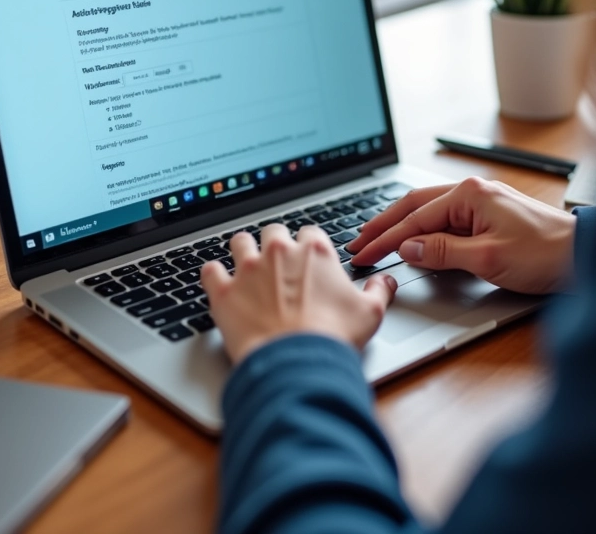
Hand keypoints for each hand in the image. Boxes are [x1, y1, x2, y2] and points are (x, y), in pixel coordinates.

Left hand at [201, 224, 397, 364]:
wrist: (296, 363)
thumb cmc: (333, 338)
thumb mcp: (370, 313)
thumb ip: (379, 291)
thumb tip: (386, 281)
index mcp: (314, 251)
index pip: (309, 233)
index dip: (309, 247)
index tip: (309, 261)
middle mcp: (279, 252)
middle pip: (273, 231)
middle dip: (275, 244)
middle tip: (278, 264)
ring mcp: (248, 270)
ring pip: (239, 242)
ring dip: (243, 251)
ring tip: (246, 265)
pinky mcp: (223, 292)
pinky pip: (209, 270)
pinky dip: (213, 275)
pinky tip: (217, 281)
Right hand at [348, 177, 575, 294]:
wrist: (584, 254)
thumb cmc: (545, 253)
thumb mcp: (487, 258)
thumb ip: (442, 252)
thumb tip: (407, 249)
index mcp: (469, 194)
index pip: (414, 218)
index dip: (386, 239)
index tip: (364, 254)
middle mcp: (472, 191)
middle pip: (414, 205)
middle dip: (384, 224)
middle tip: (358, 241)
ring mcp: (480, 201)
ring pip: (428, 210)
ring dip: (401, 225)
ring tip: (376, 238)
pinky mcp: (488, 215)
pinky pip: (445, 219)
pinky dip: (423, 228)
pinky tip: (412, 237)